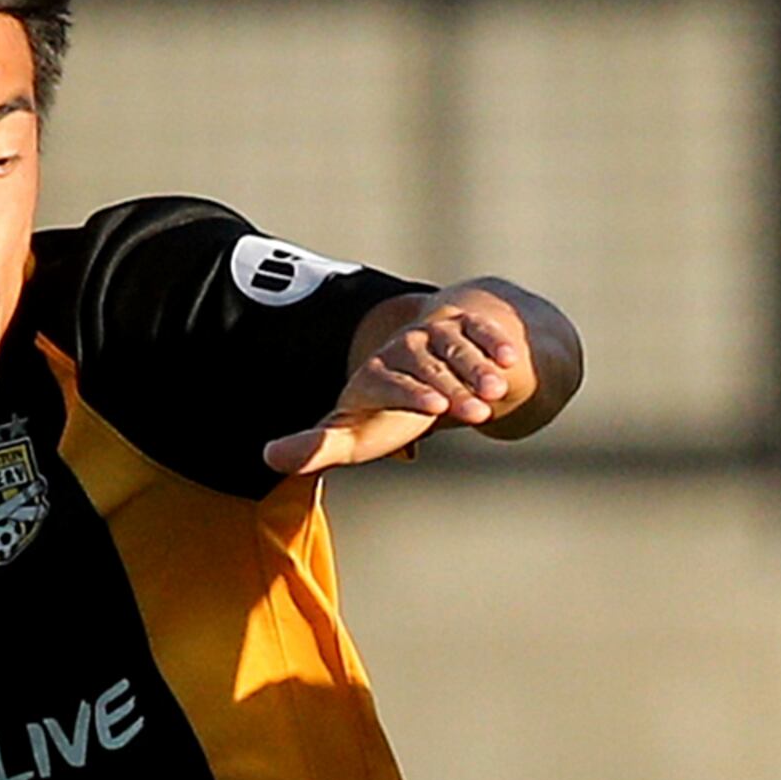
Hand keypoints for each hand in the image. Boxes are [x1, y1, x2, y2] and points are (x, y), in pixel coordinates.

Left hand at [264, 287, 541, 476]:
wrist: (433, 354)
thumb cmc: (392, 407)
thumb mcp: (356, 430)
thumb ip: (319, 445)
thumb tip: (267, 457)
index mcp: (376, 372)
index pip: (389, 378)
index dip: (411, 391)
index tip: (433, 409)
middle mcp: (406, 346)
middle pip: (427, 364)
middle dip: (452, 388)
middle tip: (477, 413)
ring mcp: (439, 332)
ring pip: (455, 346)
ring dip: (477, 368)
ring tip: (497, 393)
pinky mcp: (469, 323)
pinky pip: (481, 328)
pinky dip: (495, 341)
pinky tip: (513, 358)